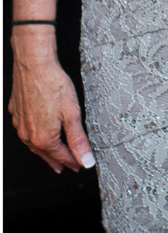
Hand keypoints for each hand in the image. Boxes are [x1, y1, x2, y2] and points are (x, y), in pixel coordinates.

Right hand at [9, 44, 93, 172]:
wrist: (34, 66)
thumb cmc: (54, 86)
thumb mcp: (73, 115)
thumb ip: (79, 140)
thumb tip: (86, 160)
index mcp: (43, 138)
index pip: (62, 156)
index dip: (74, 161)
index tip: (83, 165)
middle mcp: (28, 134)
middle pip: (46, 153)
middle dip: (58, 160)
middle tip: (67, 167)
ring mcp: (20, 124)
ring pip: (33, 144)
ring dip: (45, 151)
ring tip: (52, 156)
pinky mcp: (16, 113)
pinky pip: (25, 131)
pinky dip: (34, 137)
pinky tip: (37, 135)